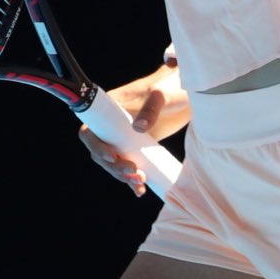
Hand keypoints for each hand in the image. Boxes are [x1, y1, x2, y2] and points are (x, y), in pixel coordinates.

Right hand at [78, 63, 189, 195]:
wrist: (189, 95)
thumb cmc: (172, 88)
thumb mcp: (161, 95)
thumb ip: (151, 107)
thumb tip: (138, 128)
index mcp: (110, 110)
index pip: (90, 131)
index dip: (96, 146)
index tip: (112, 156)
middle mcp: (113, 126)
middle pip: (101, 152)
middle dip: (114, 166)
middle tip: (134, 172)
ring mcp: (125, 138)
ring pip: (114, 163)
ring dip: (123, 176)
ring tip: (140, 182)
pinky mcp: (139, 148)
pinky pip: (129, 167)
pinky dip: (132, 180)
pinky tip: (140, 190)